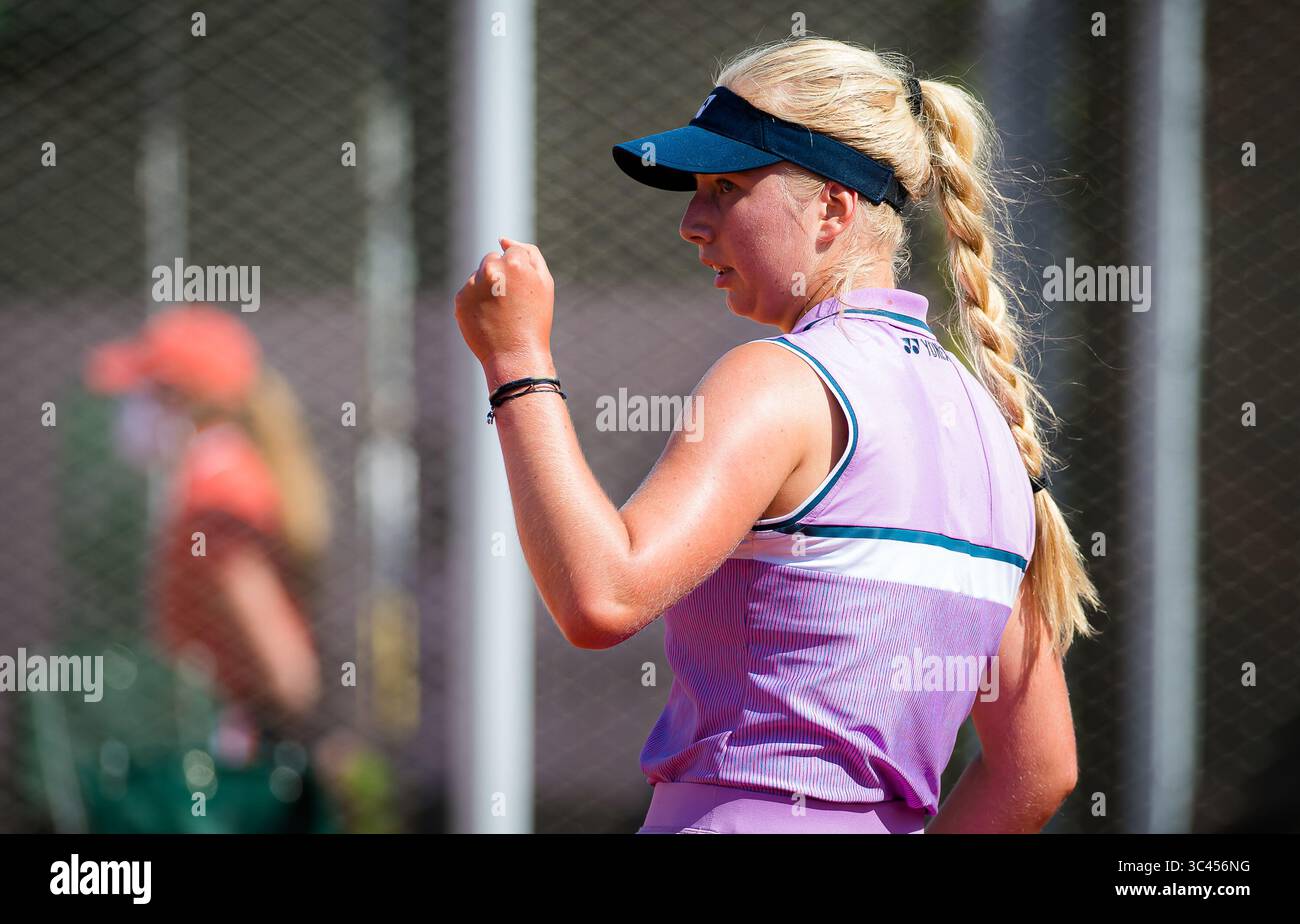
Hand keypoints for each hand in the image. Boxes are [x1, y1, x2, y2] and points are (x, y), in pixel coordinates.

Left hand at [454, 237, 555, 379]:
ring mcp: (472, 285)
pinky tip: (487, 318)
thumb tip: (503, 239)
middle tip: (511, 302)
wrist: (516, 356)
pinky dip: (476, 302)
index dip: (520, 273)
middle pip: (492, 260)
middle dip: (500, 275)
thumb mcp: (544, 283)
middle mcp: (491, 270)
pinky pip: (468, 292)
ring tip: (499, 313)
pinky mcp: (460, 300)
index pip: (513, 252)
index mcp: (514, 262)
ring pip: (478, 276)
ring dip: (486, 288)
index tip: (523, 292)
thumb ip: (529, 253)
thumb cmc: (535, 320)